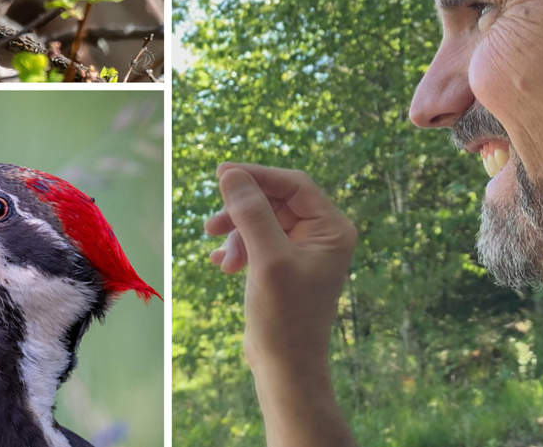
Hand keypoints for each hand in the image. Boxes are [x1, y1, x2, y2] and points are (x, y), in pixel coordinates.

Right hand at [206, 163, 357, 374]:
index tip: (221, 174)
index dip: (257, 176)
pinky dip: (239, 248)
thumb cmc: (284, 316)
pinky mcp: (286, 265)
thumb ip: (251, 213)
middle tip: (210, 226)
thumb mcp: (267, 260)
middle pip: (276, 200)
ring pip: (263, 221)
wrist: (286, 366)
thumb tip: (231, 174)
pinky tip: (222, 265)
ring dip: (237, 233)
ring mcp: (304, 251)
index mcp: (332, 229)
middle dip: (242, 211)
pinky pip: (259, 241)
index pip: (293, 184)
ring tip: (221, 259)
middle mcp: (323, 235)